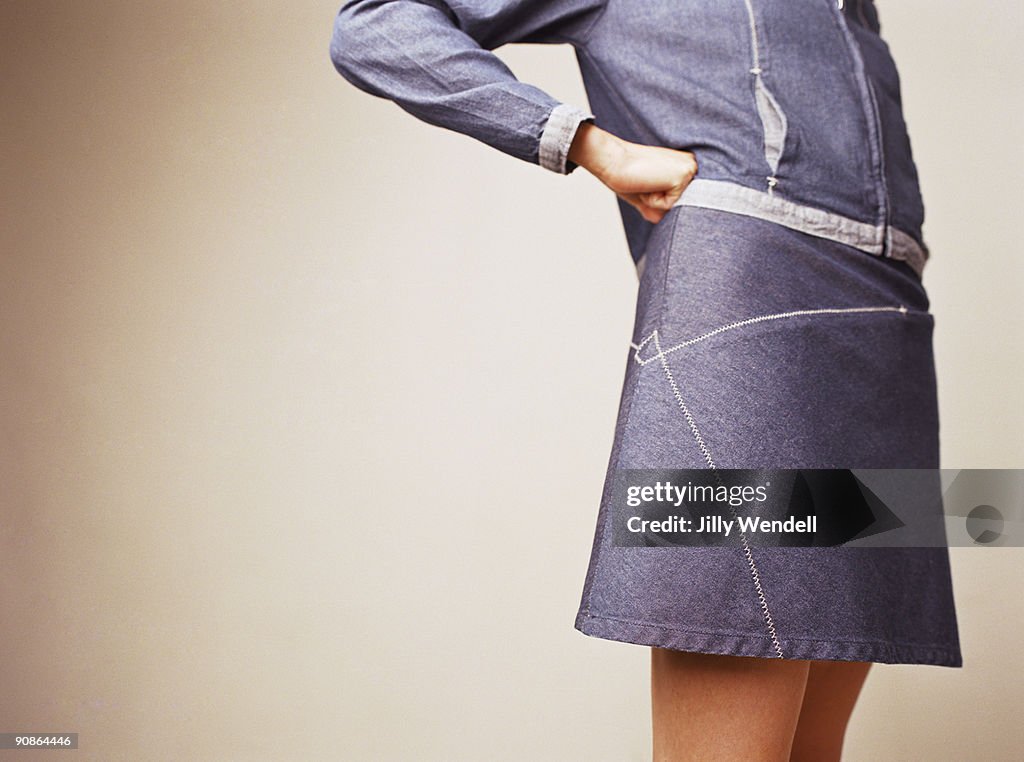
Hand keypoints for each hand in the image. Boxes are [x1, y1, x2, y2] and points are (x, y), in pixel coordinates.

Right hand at [568, 123, 697, 223]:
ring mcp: (688, 169)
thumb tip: (658, 219)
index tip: (644, 183)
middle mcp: (690, 165)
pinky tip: (646, 183)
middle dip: (656, 202)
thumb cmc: (623, 173)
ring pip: (676, 207)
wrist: (611, 161)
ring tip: (645, 182)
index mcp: (682, 165)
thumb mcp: (643, 194)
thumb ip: (655, 206)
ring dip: (655, 201)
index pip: (678, 201)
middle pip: (680, 206)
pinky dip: (653, 200)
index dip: (656, 200)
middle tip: (643, 182)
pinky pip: (669, 206)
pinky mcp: (683, 175)